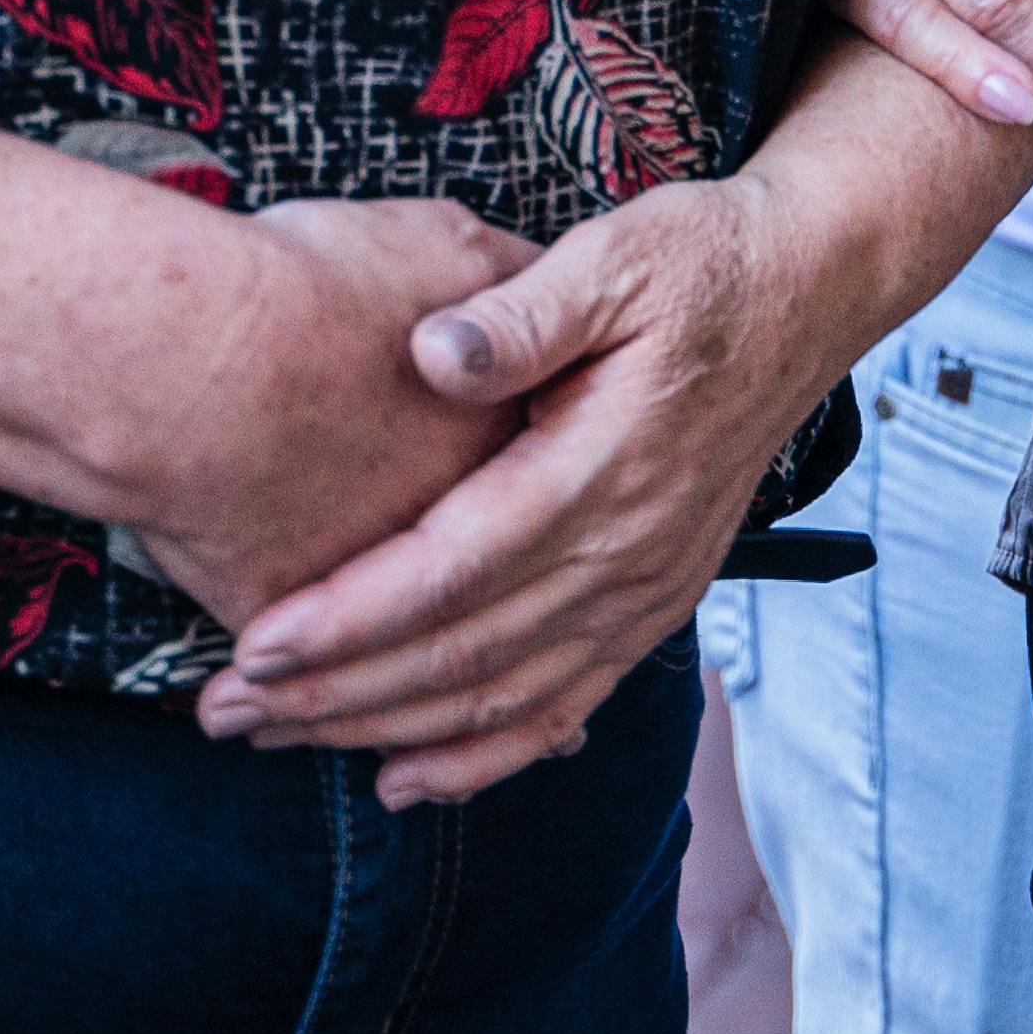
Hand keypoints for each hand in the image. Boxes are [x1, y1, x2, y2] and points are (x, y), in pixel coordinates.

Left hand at [193, 180, 823, 804]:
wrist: (806, 291)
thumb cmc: (699, 265)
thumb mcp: (614, 255)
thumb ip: (522, 313)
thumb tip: (431, 350)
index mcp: (602, 470)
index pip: (454, 570)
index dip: (351, 617)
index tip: (256, 643)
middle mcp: (626, 552)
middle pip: (462, 654)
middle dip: (335, 693)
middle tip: (226, 710)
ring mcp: (645, 591)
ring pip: (501, 698)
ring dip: (384, 730)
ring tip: (277, 740)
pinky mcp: (652, 604)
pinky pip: (562, 708)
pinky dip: (483, 757)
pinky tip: (407, 779)